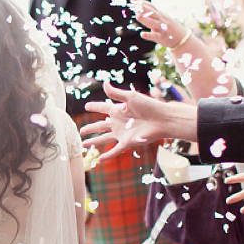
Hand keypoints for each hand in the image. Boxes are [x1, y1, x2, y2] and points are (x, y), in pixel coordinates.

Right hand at [80, 83, 197, 159]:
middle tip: (80, 131)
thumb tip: (103, 83)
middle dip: (91, 128)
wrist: (162, 119)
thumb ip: (116, 93)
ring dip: (94, 142)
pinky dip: (108, 155)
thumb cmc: (149, 106)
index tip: (86, 106)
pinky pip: (115, 150)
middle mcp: (119, 122)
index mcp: (118, 110)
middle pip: (100, 126)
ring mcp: (122, 133)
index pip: (103, 108)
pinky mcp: (128, 142)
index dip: (94, 107)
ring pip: (104, 138)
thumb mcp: (131, 97)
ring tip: (83, 145)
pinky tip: (99, 159)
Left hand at [129, 0, 190, 49]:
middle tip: (134, 4)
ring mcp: (161, 28)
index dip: (142, 2)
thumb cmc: (167, 27)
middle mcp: (160, 19)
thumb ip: (150, 15)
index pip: (150, 6)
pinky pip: (155, 36)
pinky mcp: (161, 37)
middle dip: (143, 7)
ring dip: (145, 19)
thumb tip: (137, 11)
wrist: (181, 37)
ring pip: (152, 22)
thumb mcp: (160, 18)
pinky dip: (149, 35)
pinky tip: (142, 34)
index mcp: (159, 14)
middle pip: (151, 12)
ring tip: (137, 15)